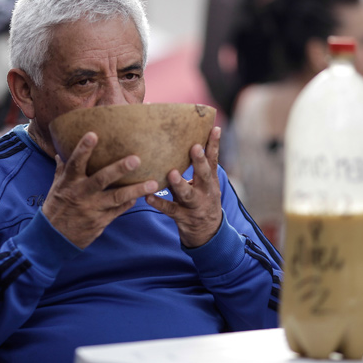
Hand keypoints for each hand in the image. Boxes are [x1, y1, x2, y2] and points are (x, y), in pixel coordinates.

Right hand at [42, 132, 158, 248]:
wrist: (54, 238)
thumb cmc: (56, 208)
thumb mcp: (56, 187)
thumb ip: (62, 170)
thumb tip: (61, 151)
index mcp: (69, 183)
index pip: (75, 163)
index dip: (83, 149)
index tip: (93, 134)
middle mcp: (81, 194)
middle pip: (102, 179)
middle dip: (119, 169)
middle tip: (136, 159)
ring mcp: (92, 209)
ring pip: (117, 197)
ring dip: (136, 190)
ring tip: (154, 183)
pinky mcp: (100, 222)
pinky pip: (118, 210)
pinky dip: (129, 203)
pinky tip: (140, 196)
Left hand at [146, 127, 222, 247]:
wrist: (208, 233)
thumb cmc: (202, 201)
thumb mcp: (205, 184)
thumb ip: (196, 167)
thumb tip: (187, 140)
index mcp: (210, 181)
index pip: (214, 160)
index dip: (214, 144)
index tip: (214, 128)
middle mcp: (205, 192)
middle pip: (204, 175)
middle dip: (199, 161)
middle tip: (194, 147)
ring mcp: (195, 205)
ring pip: (187, 194)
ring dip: (179, 183)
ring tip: (171, 173)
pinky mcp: (183, 217)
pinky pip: (170, 210)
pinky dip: (159, 203)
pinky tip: (148, 197)